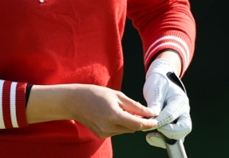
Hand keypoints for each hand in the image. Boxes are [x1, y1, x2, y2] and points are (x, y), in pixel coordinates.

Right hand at [26, 84, 157, 137]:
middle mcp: (109, 127)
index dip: (149, 123)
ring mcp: (104, 133)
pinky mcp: (101, 135)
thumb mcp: (116, 95)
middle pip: (132, 128)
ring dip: (128, 122)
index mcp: (114, 116)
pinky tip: (112, 114)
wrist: (73, 101)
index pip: (138, 125)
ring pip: (125, 130)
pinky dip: (119, 124)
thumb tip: (149, 112)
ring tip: (119, 109)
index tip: (155, 120)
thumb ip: (134, 106)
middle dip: (138, 121)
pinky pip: (117, 131)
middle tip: (138, 110)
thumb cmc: (93, 94)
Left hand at [143, 59, 191, 147]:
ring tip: (150, 136)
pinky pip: (172, 136)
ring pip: (179, 135)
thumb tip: (153, 117)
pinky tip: (151, 137)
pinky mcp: (174, 124)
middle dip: (169, 132)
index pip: (172, 114)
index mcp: (180, 100)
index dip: (160, 121)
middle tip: (153, 131)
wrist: (162, 80)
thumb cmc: (159, 83)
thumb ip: (155, 103)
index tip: (149, 123)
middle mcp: (184, 111)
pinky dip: (162, 139)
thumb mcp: (155, 89)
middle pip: (184, 128)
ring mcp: (180, 119)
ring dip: (166, 138)